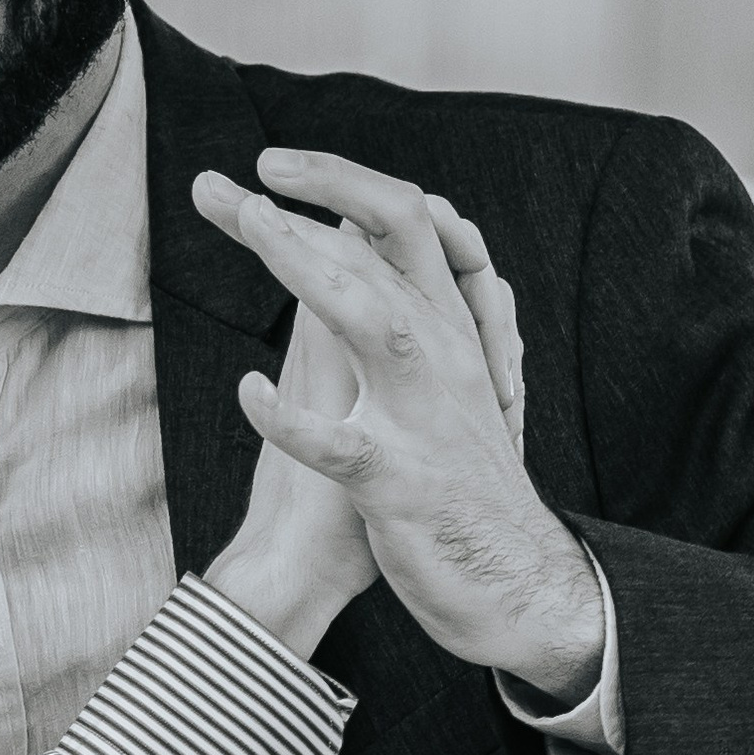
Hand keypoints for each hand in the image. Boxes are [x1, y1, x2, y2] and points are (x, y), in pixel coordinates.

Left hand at [194, 150, 604, 701]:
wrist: (514, 587)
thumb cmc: (454, 482)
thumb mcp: (430, 385)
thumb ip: (389, 315)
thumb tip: (336, 243)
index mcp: (448, 330)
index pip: (403, 225)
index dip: (338, 184)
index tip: (268, 168)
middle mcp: (445, 357)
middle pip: (390, 246)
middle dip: (318, 199)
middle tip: (239, 178)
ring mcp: (425, 418)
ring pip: (372, 321)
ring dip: (309, 268)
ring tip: (250, 224)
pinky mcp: (401, 485)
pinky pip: (344, 445)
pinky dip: (292, 421)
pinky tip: (248, 392)